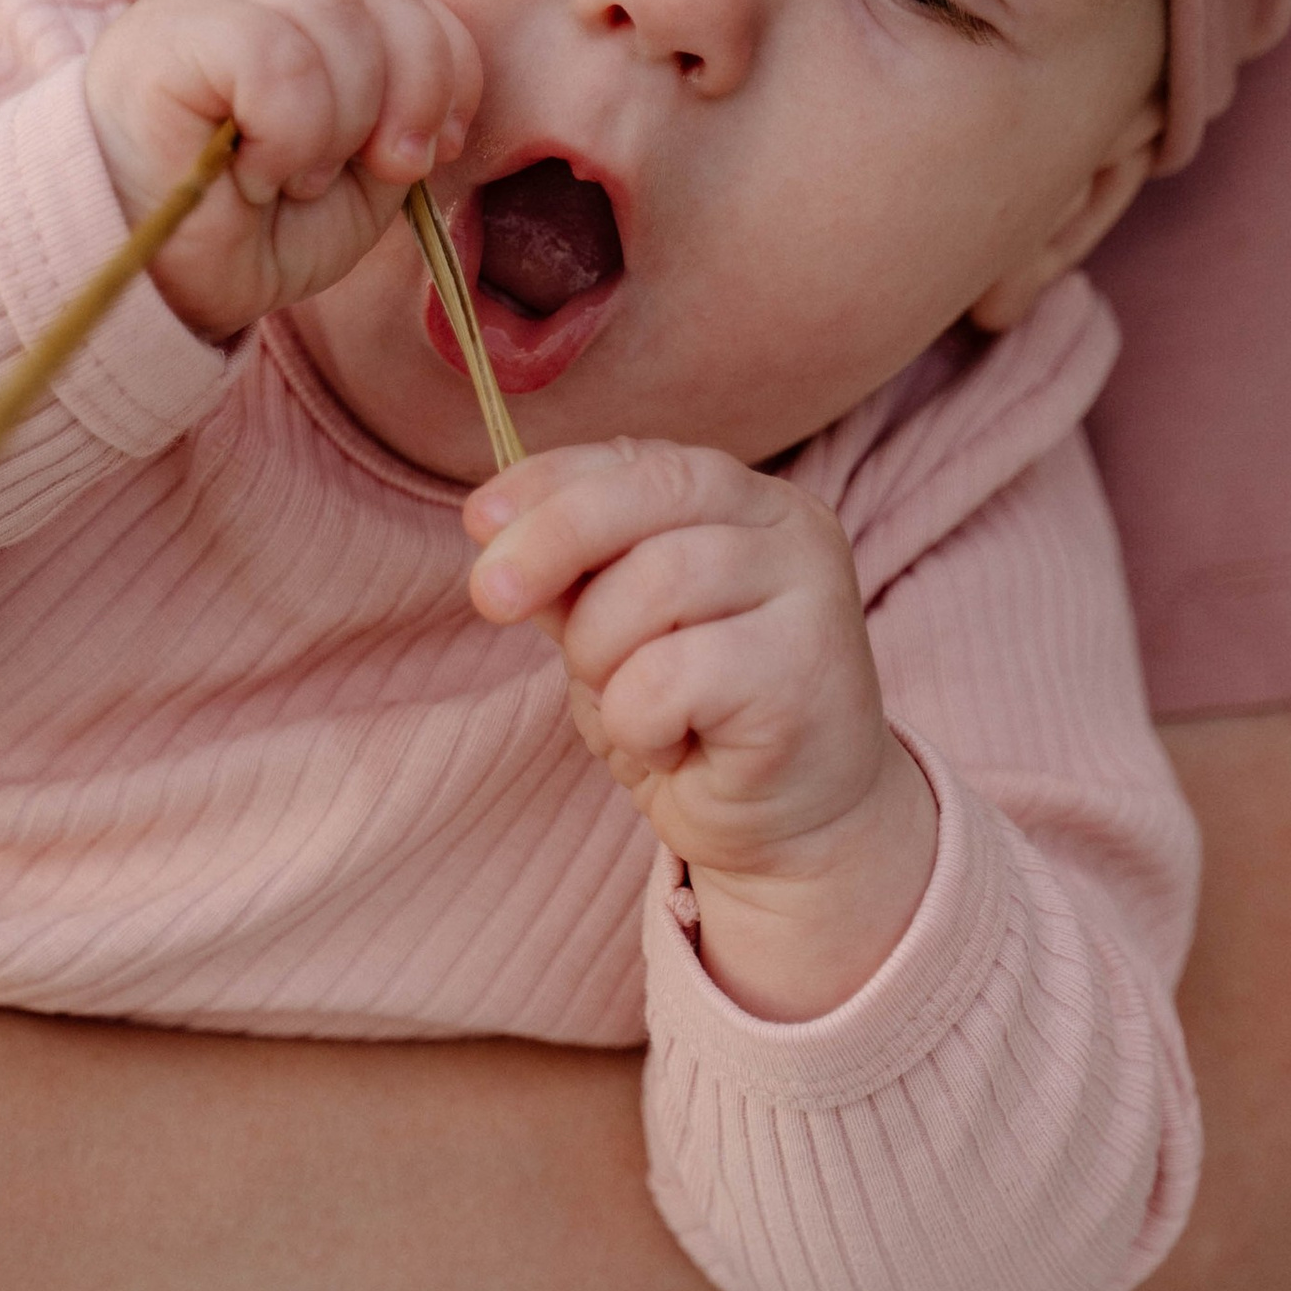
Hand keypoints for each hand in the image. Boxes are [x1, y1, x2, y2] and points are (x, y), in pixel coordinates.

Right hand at [85, 0, 477, 339]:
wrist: (149, 286)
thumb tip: (432, 111)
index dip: (444, 65)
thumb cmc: (245, 234)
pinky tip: (255, 172)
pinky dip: (289, 130)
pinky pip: (273, 54)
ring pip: (330, 13)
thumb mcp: (356, 186)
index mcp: (305, 12)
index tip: (431, 151)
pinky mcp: (167, 33)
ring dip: (340, 120)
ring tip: (294, 177)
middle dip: (411, 92)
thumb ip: (405, 126)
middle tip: (380, 169)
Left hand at [464, 440, 937, 1019]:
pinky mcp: (804, 674)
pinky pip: (668, 677)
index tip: (478, 521)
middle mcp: (793, 530)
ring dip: (602, 657)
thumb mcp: (616, 633)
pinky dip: (640, 723)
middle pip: (653, 496)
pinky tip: (677, 746)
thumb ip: (573, 575)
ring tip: (631, 708)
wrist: (796, 829)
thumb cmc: (698, 722)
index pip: (641, 461)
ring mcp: (812, 595)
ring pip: (655, 585)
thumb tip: (491, 525)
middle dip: (552, 540)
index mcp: (748, 501)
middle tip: (490, 598)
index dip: (549, 482)